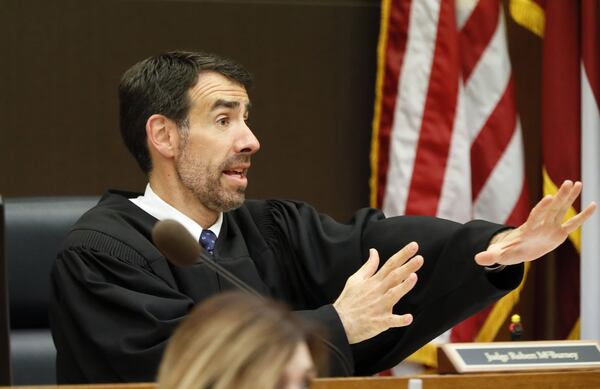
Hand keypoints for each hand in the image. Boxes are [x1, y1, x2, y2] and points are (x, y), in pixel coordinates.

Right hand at [333, 243, 423, 343]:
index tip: (414, 246)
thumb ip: (368, 266)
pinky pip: (391, 321)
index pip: (390, 264)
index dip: (403, 255)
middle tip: (420, 258)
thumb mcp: (355, 279)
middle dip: (407, 267)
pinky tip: (409, 318)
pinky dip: (400, 320)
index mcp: (373, 281)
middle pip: (394, 277)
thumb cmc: (348, 300)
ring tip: (414, 277)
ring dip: (403, 287)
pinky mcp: (379, 322)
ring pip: (393, 295)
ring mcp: (379, 307)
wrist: (339, 323)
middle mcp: (377, 292)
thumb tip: (374, 251)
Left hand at [475, 180, 596, 266]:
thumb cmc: (507, 252)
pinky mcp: (558, 233)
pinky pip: (573, 223)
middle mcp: (540, 225)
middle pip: (552, 209)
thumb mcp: (499, 255)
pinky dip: (583, 215)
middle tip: (568, 182)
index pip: (536, 216)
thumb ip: (490, 256)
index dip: (542, 207)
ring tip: (578, 183)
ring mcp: (550, 227)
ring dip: (570, 198)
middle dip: (560, 197)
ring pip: (562, 210)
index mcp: (528, 229)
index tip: (549, 197)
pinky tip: (594, 205)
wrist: (515, 251)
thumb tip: (477, 259)